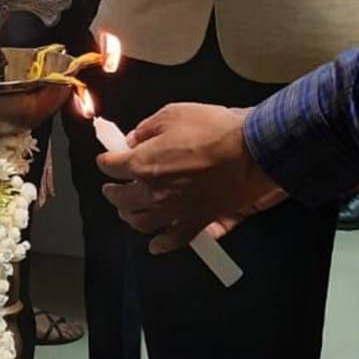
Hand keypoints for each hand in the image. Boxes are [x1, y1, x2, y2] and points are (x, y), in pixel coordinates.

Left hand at [97, 102, 284, 251]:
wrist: (252, 151)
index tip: (107, 160)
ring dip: (130, 216)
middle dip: (112, 192)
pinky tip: (155, 244)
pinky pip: (173, 239)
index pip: (112, 167)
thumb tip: (133, 140)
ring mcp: (174, 211)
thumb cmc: (213, 128)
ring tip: (129, 211)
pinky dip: (162, 244)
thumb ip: (147, 129)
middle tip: (112, 188)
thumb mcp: (173, 114)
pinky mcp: (196, 222)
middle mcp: (153, 192)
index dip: (106, 161)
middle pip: (121, 199)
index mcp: (143, 164)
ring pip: (141, 222)